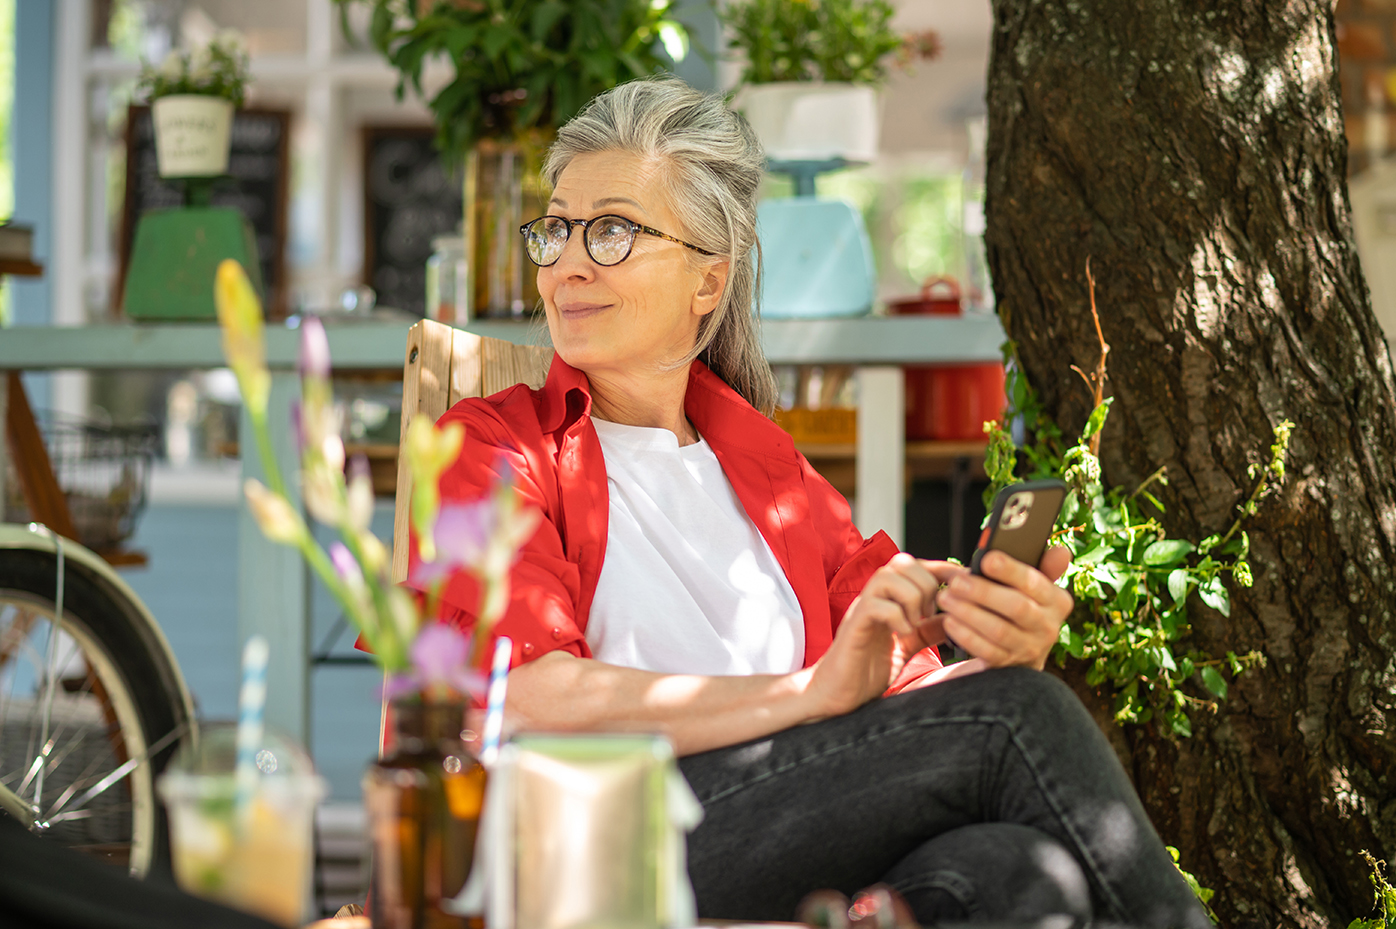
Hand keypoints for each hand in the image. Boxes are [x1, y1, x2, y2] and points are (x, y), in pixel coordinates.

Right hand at [805, 553, 943, 717]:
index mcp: (888, 599)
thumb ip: (928, 631)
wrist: (835, 694)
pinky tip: (902, 634)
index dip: (940, 568)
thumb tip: (954, 618)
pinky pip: (875, 604)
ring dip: (911, 598)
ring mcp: (862, 609)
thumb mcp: (907, 647)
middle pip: (902, 562)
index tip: (961, 582)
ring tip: (915, 624)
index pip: (914, 566)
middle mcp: (874, 598)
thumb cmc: (866, 670)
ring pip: (888, 576)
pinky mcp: (854, 626)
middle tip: (930, 615)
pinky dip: (896, 616)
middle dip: (926, 585)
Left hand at [934, 546, 1073, 669]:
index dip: (1011, 570)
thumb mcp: (1036, 586)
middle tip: (956, 582)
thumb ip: (1044, 566)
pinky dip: (966, 636)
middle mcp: (1048, 626)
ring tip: (946, 599)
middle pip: (1017, 607)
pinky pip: (986, 651)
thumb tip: (1060, 552)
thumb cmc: (1024, 603)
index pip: (1035, 582)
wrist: (1023, 649)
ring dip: (968, 613)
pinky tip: (950, 621)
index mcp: (1056, 601)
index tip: (987, 559)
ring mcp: (1029, 648)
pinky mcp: (1009, 664)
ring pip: (998, 631)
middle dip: (983, 592)